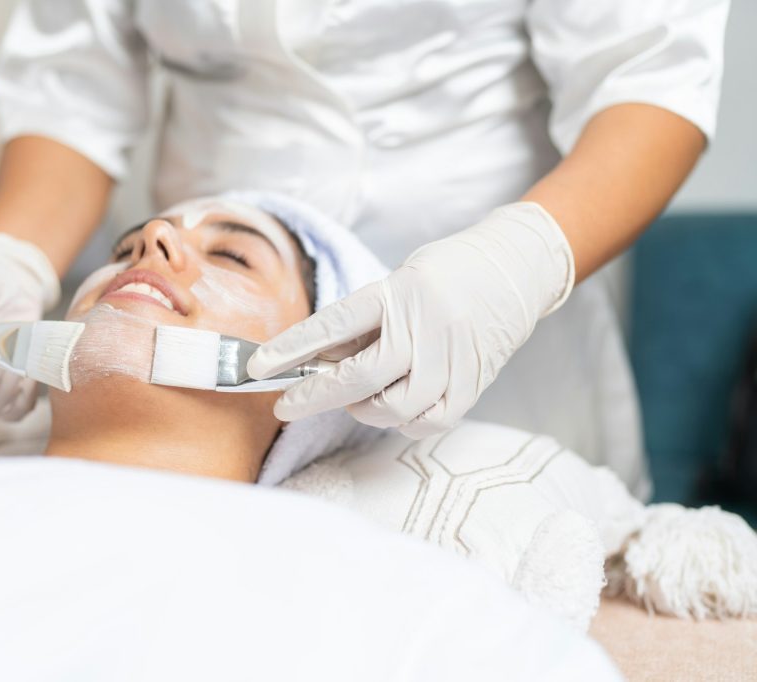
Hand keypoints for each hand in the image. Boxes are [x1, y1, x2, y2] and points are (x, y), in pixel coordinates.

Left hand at [247, 202, 575, 438]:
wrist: (518, 268)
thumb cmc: (447, 272)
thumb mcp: (398, 282)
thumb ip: (363, 323)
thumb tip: (318, 362)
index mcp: (399, 292)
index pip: (334, 325)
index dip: (291, 349)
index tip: (257, 368)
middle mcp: (425, 325)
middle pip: (360, 378)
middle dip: (313, 396)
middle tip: (287, 405)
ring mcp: (452, 358)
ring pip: (392, 407)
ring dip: (362, 408)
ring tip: (357, 394)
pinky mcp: (473, 383)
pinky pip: (427, 421)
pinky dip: (402, 421)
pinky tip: (396, 404)